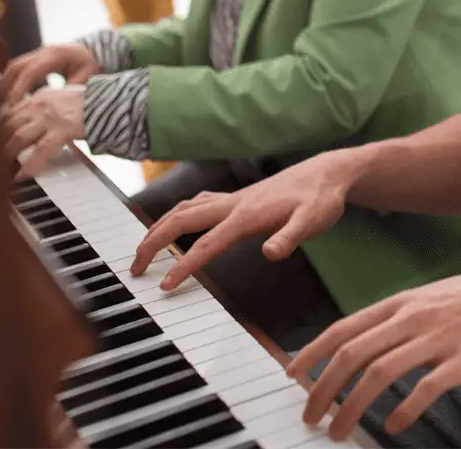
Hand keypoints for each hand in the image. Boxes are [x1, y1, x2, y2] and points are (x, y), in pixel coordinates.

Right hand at [0, 43, 101, 108]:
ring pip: (14, 66)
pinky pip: (19, 68)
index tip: (11, 106)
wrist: (92, 50)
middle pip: (16, 66)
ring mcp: (38, 53)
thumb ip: (70, 88)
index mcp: (55, 55)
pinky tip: (8, 97)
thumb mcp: (87, 76)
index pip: (30, 72)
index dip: (18, 89)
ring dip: (5, 83)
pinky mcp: (36, 58)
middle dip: (5, 86)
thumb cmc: (91, 64)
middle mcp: (43, 52)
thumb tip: (54, 103)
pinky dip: (11, 81)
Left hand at [2, 85, 85, 178]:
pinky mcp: (62, 130)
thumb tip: (29, 122)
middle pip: (7, 124)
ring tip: (0, 170)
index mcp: (40, 97)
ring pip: (18, 137)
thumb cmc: (92, 104)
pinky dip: (29, 164)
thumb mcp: (62, 98)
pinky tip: (23, 175)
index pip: (8, 112)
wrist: (112, 103)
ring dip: (6, 155)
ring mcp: (51, 117)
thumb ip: (44, 107)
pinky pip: (40, 150)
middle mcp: (41, 105)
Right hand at [130, 150, 356, 288]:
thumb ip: (291, 236)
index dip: (184, 265)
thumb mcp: (312, 221)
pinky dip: (179, 213)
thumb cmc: (320, 200)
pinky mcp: (238, 198)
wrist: (326, 174)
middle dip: (154, 241)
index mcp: (247, 214)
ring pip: (186, 208)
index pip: (208, 243)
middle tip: (134, 268)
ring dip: (160, 226)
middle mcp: (234, 204)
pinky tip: (177, 221)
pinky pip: (198, 203)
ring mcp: (233, 198)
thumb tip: (271, 252)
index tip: (163, 286)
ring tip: (144, 248)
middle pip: (182, 220)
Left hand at [288, 263, 460, 440]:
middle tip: (310, 415)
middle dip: (324, 387)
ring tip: (339, 430)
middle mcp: (412, 318)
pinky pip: (426, 388)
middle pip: (354, 353)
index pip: (345, 328)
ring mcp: (437, 338)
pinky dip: (404, 409)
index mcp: (400, 304)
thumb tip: (357, 346)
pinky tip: (393, 425)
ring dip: (352, 405)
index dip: (314, 352)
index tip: (294, 374)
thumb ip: (393, 322)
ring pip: (381, 372)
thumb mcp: (425, 300)